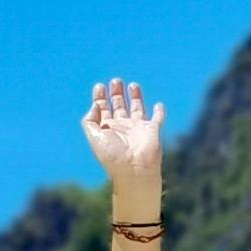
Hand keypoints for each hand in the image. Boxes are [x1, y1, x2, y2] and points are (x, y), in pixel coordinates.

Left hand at [81, 75, 164, 200]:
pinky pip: (158, 118)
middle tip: (115, 81)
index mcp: (108, 128)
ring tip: (132, 85)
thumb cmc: (113, 155)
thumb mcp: (95, 136)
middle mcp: (122, 127)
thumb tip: (95, 105)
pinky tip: (158, 105)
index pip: (103, 109)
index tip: (99, 87)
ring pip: (137, 108)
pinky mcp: (152, 130)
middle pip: (119, 106)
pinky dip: (159, 112)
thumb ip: (90, 120)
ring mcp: (138, 128)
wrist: (134, 169)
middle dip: (116, 94)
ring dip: (135, 97)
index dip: (100, 97)